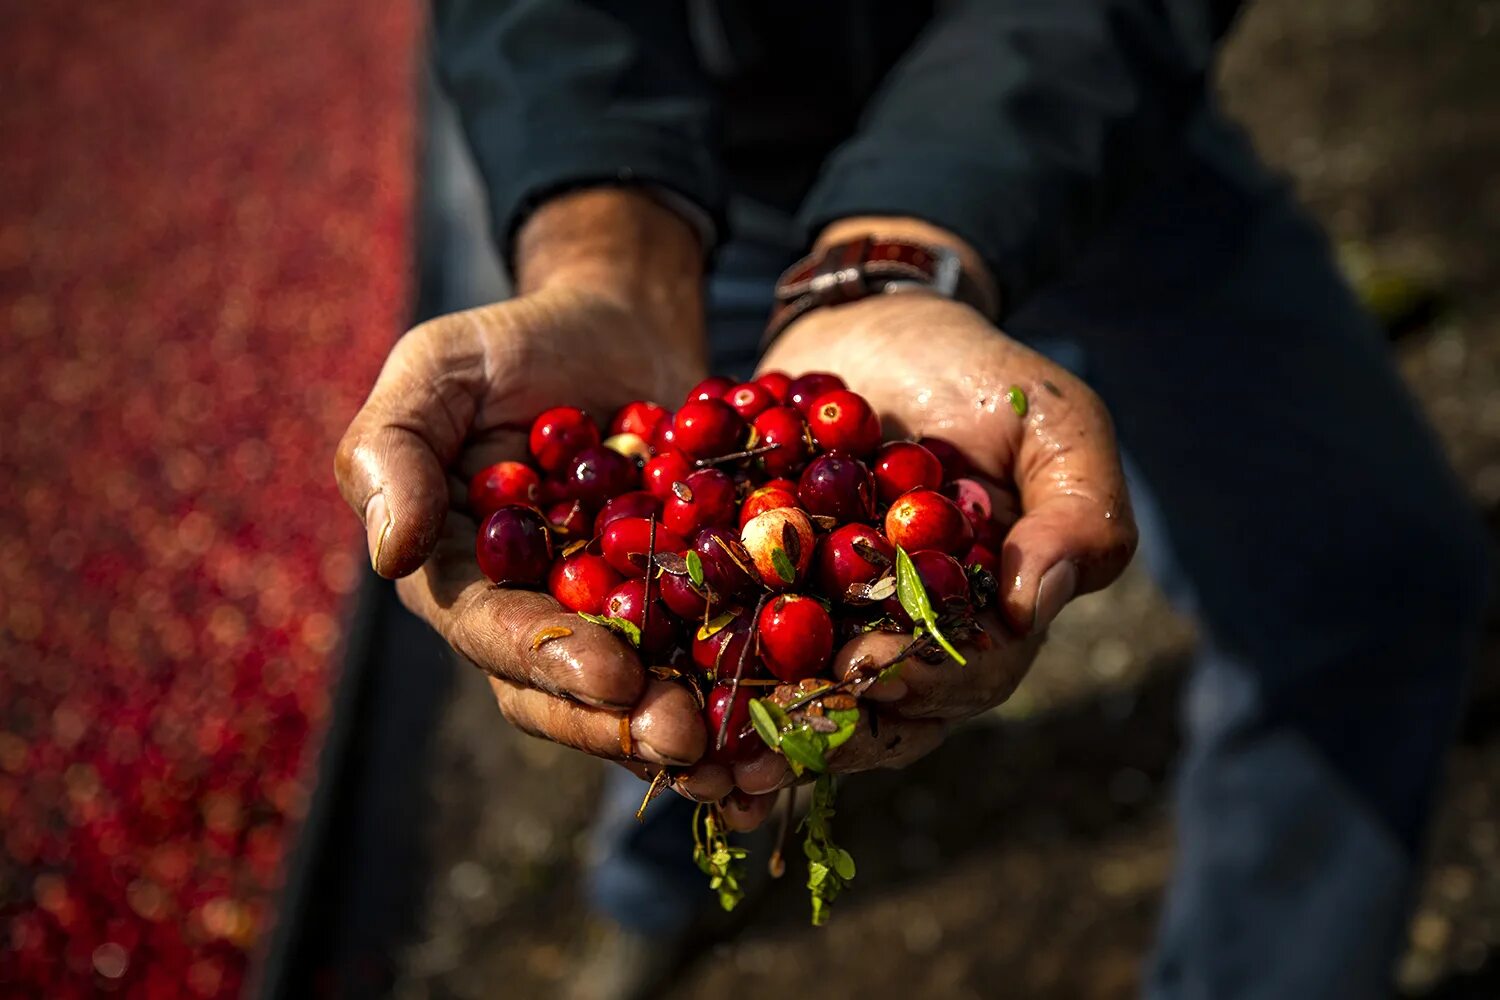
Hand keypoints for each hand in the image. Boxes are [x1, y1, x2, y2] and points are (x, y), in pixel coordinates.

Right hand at [334, 189, 725, 778]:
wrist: (620, 324)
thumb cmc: (516, 342)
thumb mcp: (439, 366)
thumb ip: (393, 447)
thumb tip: (389, 553)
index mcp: (463, 576)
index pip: (494, 633)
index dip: (550, 661)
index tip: (612, 676)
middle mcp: (536, 616)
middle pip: (570, 693)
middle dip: (626, 723)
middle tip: (689, 742)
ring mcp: (615, 620)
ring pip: (647, 697)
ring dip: (698, 734)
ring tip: (751, 761)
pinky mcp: (688, 605)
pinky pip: (716, 656)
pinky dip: (753, 690)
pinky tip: (801, 721)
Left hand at [721, 288, 1136, 815]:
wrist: (872, 322)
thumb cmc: (980, 377)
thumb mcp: (1053, 427)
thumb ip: (1076, 513)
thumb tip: (1032, 606)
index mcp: (982, 622)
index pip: (962, 672)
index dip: (918, 679)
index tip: (868, 669)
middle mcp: (901, 643)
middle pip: (870, 708)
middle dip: (818, 728)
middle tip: (764, 738)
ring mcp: (823, 626)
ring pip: (792, 693)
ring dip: (746, 727)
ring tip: (698, 747)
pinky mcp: (753, 596)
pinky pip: (723, 642)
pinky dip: (691, 668)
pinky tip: (651, 682)